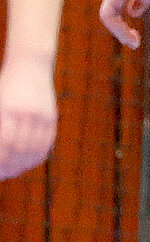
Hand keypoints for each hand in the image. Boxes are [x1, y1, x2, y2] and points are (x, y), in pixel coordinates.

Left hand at [0, 56, 56, 179]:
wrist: (30, 66)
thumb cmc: (5, 85)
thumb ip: (0, 127)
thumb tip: (0, 149)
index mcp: (8, 109)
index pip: (5, 143)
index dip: (0, 160)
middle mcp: (27, 114)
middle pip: (20, 149)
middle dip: (9, 166)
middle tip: (1, 175)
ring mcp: (42, 115)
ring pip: (35, 147)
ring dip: (24, 164)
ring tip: (13, 172)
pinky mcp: (51, 117)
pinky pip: (47, 142)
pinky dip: (38, 155)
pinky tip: (29, 162)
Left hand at [99, 0, 149, 48]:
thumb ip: (139, 1)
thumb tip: (132, 14)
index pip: (115, 13)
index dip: (123, 26)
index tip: (136, 36)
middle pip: (110, 17)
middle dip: (121, 33)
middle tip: (134, 44)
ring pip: (107, 18)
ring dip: (119, 33)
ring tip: (133, 42)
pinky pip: (109, 15)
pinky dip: (118, 27)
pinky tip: (129, 34)